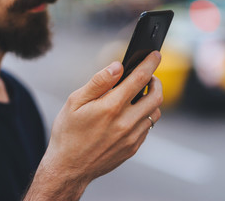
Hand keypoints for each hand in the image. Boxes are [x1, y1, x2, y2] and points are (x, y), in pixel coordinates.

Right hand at [24, 51, 162, 200]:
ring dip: (152, 100)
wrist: (69, 168)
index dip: (150, 63)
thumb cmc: (68, 133)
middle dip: (156, 81)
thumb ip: (99, 82)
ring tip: (140, 96)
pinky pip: (147, 128)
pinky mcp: (133, 148)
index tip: (155, 55)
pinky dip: (145, 116)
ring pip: (155, 113)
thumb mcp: (75, 102)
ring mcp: (132, 137)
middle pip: (156, 96)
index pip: (139, 78)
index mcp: (111, 107)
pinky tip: (131, 114)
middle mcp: (126, 123)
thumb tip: (117, 67)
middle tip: (149, 76)